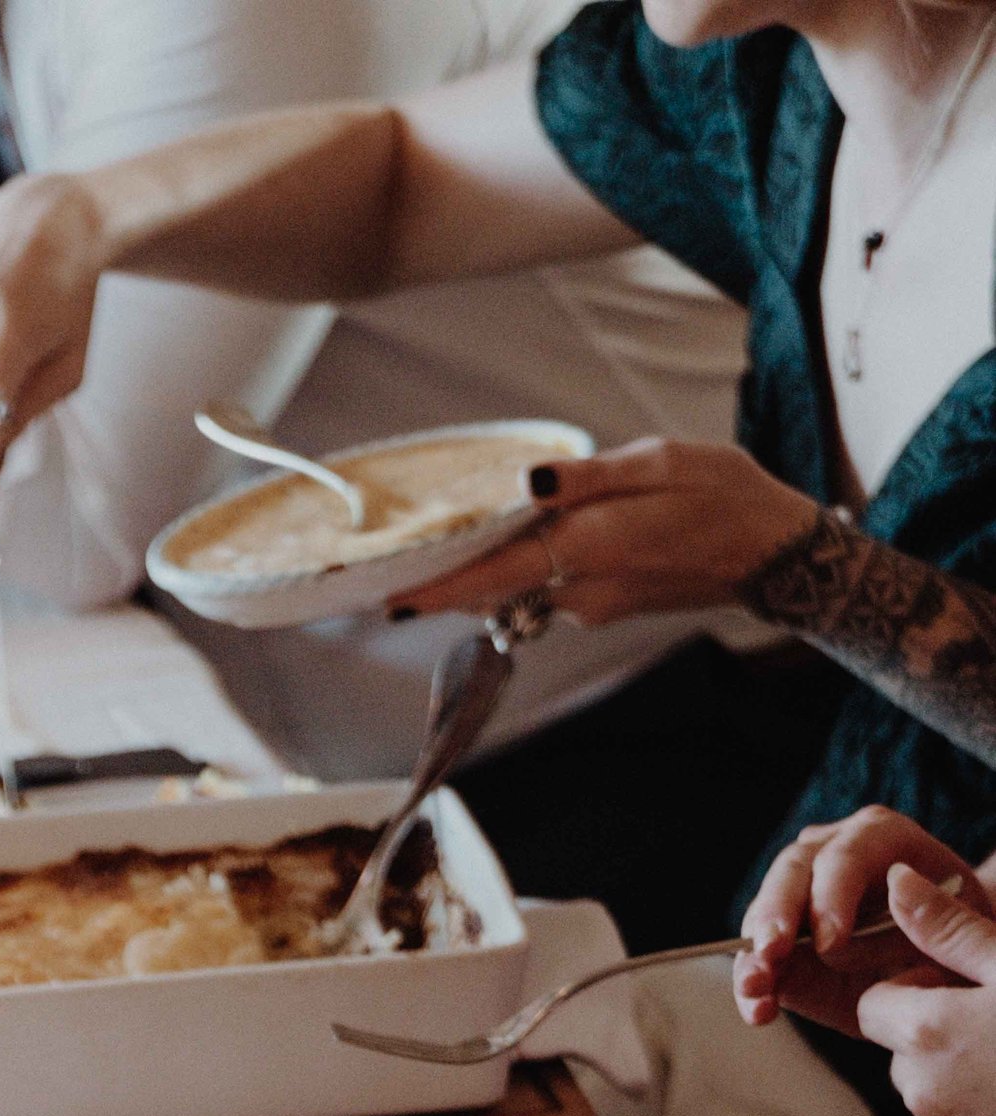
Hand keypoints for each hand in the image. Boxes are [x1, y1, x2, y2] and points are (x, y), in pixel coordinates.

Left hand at [388, 438, 818, 626]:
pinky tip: (511, 545)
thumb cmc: (724, 496)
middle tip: (390, 577)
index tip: (390, 600)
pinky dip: (519, 574)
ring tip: (437, 554)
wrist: (771, 554)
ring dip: (479, 578)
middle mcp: (581, 591)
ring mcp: (591, 606)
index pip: (495, 575)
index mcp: (590, 549)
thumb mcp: (661, 463)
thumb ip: (589, 479)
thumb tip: (530, 484)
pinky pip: (545, 593)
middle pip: (493, 591)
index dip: (439, 588)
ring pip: (517, 594)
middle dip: (443, 585)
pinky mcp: (604, 607)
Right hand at [735, 806, 983, 1036]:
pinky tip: (758, 1011)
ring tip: (756, 992)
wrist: (944, 961)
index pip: (849, 854)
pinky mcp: (781, 939)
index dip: (833, 895)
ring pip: (764, 912)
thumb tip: (889, 923)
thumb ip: (931, 923)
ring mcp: (799, 894)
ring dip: (755, 956)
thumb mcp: (959, 930)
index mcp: (884, 838)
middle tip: (772, 954)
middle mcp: (832, 853)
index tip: (832, 942)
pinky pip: (756, 959)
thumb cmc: (957, 940)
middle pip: (793, 871)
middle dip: (777, 914)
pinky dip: (752, 987)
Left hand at [858, 865, 995, 1115]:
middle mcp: (925, 1097)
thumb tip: (894, 880)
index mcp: (928, 1033)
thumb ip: (950, 928)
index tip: (967, 993)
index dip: (917, 993)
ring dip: (967, 1093)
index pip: (876, 1007)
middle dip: (940, 1045)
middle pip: (905, 1060)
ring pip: (935, 1109)